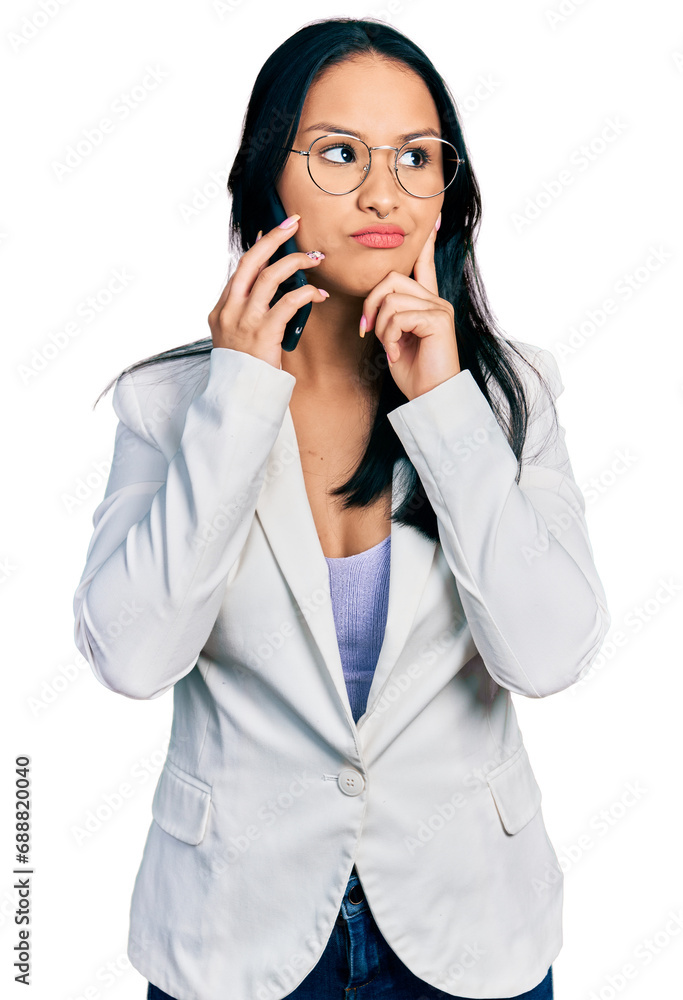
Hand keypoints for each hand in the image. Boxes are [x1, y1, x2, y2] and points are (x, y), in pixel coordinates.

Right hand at [207, 216, 328, 369]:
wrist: (240, 396)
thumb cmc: (246, 370)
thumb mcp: (238, 338)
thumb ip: (249, 314)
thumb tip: (272, 291)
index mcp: (222, 309)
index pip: (240, 269)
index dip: (259, 248)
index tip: (274, 233)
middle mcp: (230, 310)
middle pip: (251, 261)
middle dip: (274, 237)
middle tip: (292, 222)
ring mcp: (245, 320)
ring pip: (270, 276)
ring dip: (295, 262)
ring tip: (314, 258)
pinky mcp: (263, 332)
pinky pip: (288, 303)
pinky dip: (306, 294)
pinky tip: (318, 294)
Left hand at [360, 215, 460, 400]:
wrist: (431, 396)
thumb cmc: (414, 372)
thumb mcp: (395, 339)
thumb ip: (390, 316)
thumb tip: (376, 304)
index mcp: (427, 302)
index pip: (424, 264)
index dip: (425, 243)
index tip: (432, 221)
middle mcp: (436, 300)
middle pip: (392, 279)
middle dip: (371, 304)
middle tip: (369, 331)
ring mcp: (439, 308)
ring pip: (391, 298)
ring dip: (381, 326)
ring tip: (390, 348)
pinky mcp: (437, 320)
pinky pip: (398, 316)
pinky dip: (390, 337)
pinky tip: (398, 354)